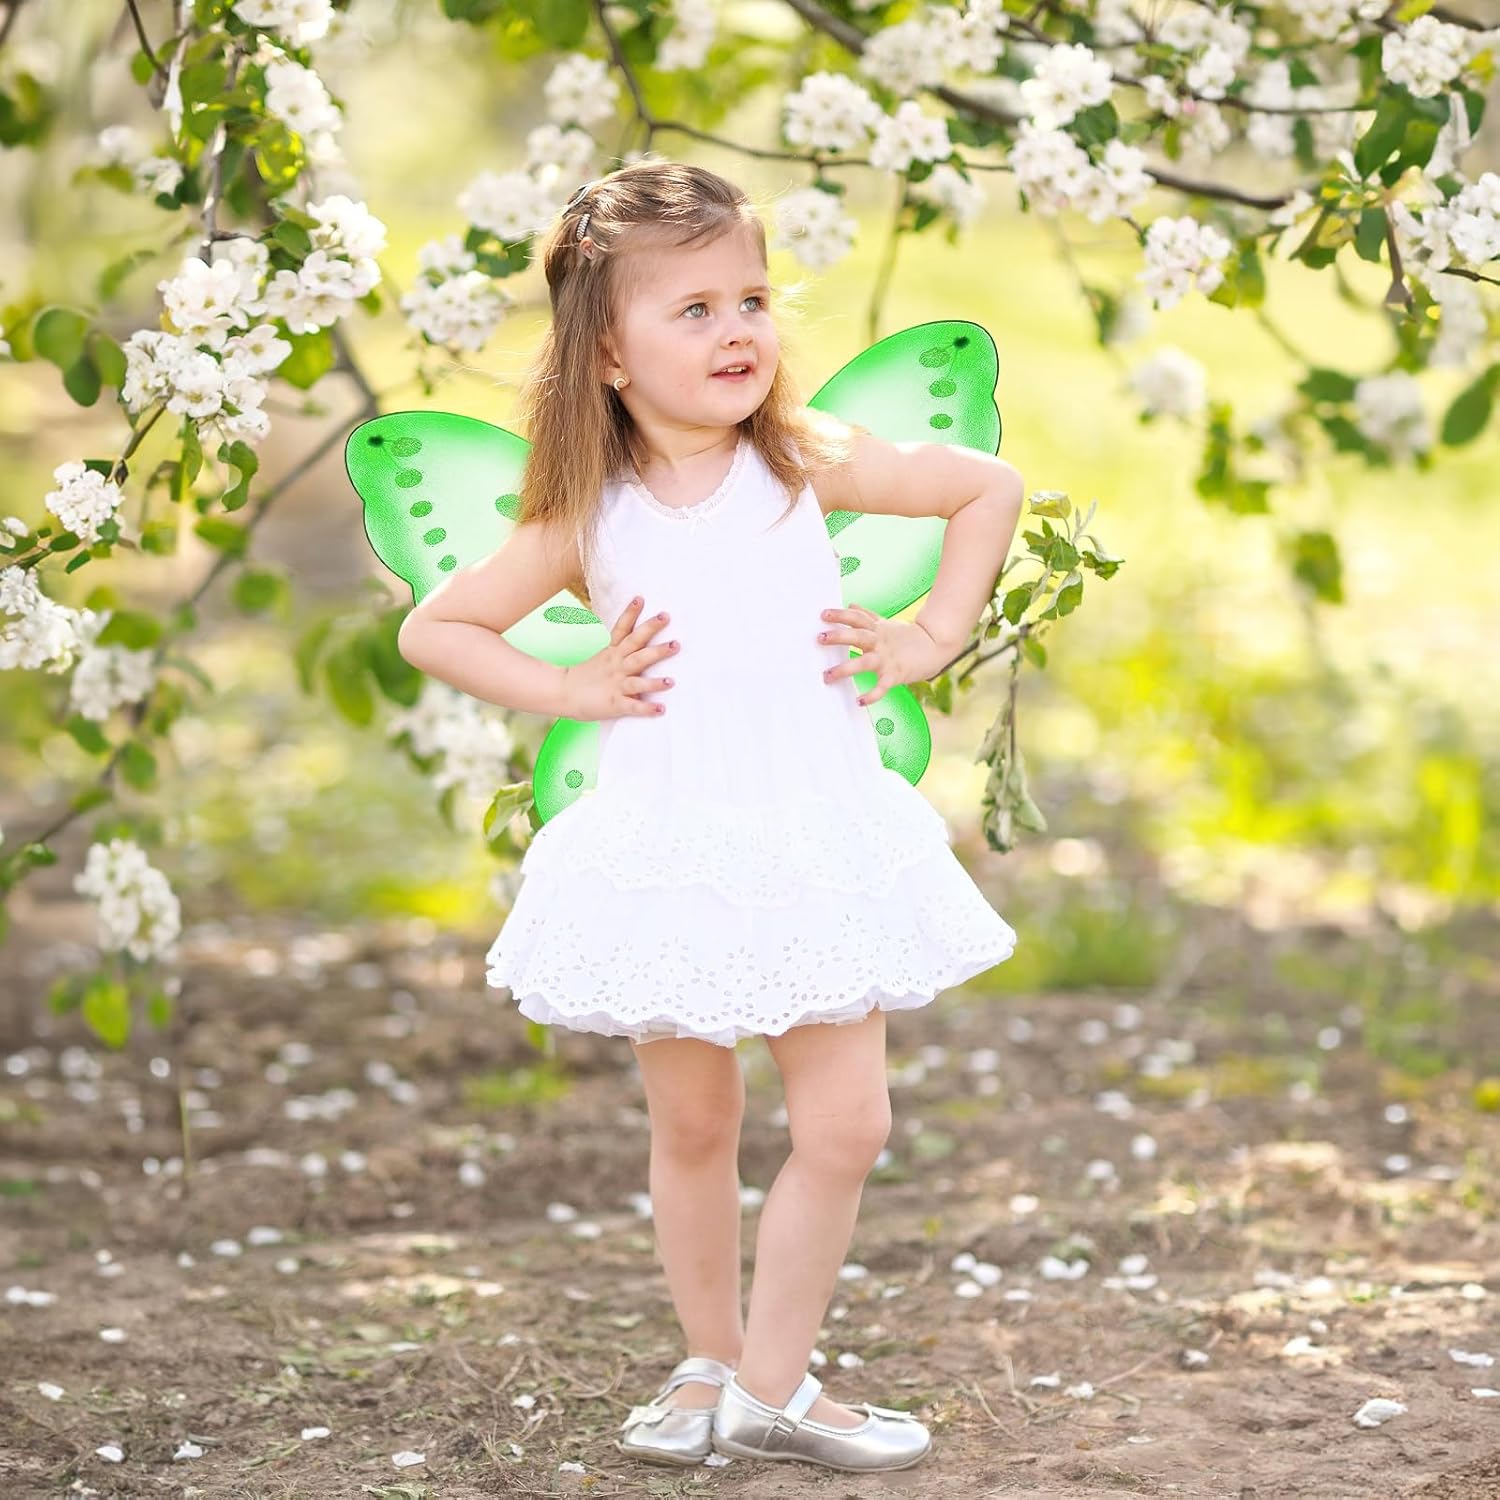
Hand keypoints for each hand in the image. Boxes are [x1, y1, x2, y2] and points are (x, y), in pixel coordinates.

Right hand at [562, 596, 678, 721]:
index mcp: (612, 652)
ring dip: (655, 682)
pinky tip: (661, 709)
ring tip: (671, 681)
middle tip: (666, 619)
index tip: (640, 599)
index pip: (622, 629)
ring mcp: (616, 685)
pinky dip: (647, 709)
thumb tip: (639, 637)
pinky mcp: (615, 704)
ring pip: (638, 681)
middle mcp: (616, 665)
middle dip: (652, 633)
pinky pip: (633, 707)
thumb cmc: (584, 676)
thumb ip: (620, 648)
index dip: (630, 614)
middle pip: (636, 647)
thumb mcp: (602, 656)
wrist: (561, 693)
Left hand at [816, 605, 951, 706]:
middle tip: (820, 638)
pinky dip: (872, 695)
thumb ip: (866, 616)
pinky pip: (882, 686)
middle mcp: (880, 642)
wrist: (935, 647)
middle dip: (839, 637)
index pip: (856, 619)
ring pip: (864, 662)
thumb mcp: (885, 624)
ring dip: (845, 669)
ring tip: (827, 675)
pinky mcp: (895, 675)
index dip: (840, 615)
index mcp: (876, 630)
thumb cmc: (905, 637)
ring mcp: (887, 659)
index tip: (823, 615)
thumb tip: (850, 604)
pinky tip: (859, 701)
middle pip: (858, 636)